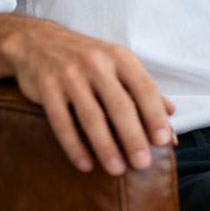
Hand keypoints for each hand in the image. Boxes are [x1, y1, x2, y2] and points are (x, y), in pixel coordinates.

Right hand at [5, 20, 177, 175]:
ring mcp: (70, 76)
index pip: (144, 88)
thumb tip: (171, 112)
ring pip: (91, 117)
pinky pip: (61, 122)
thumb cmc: (88, 58)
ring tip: (117, 169)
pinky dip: (74, 146)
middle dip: (133, 137)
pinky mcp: (47, 88)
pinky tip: (85, 164)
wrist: (38, 41)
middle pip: (119, 106)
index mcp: (121, 58)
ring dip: (105, 146)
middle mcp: (97, 64)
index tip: (164, 141)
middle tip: (143, 163)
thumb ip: (142, 88)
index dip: (155, 115)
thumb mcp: (118, 63)